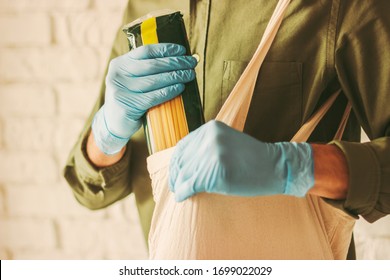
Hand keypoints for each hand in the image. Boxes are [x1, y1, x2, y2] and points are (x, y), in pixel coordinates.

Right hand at [92, 43, 196, 154]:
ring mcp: (121, 91)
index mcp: (119, 64)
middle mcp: (118, 75)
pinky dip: (169, 91)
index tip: (181, 50)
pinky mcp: (128, 106)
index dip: (165, 49)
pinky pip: (154, 96)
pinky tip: (180, 87)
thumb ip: (145, 69)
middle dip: (176, 62)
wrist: (113, 123)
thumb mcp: (131, 79)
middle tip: (191, 63)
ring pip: (155, 80)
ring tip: (189, 75)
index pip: (145, 51)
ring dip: (176, 76)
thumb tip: (177, 59)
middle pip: (153, 65)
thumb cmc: (129, 98)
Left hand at [169, 120, 313, 201]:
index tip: (175, 172)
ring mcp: (213, 154)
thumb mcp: (226, 142)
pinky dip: (183, 193)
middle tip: (175, 186)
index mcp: (210, 128)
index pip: (183, 146)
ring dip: (179, 186)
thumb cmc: (250, 158)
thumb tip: (182, 161)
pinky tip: (182, 197)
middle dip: (176, 175)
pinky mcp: (217, 172)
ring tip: (179, 192)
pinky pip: (191, 185)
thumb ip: (206, 146)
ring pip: (185, 174)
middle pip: (182, 160)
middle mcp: (210, 137)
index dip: (176, 162)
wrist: (275, 167)